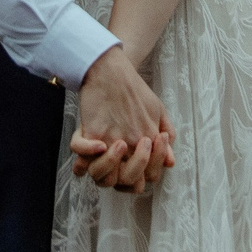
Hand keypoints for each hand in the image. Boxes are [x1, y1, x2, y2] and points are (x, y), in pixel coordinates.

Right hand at [70, 45, 173, 194]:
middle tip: (126, 148)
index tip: (141, 150)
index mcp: (148, 141)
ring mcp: (110, 141)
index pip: (150, 177)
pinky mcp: (91, 132)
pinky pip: (81, 158)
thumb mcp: (159, 110)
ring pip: (106, 179)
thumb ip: (168, 135)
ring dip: (108, 167)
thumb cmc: (135, 89)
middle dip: (130, 171)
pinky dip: (85, 154)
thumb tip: (170, 162)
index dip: (146, 172)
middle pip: (130, 182)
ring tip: (112, 146)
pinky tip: (95, 143)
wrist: (113, 69)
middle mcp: (130, 145)